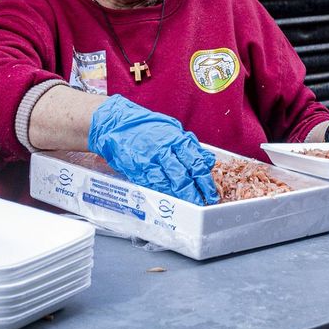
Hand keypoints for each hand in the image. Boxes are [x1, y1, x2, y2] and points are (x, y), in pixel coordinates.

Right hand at [87, 96, 218, 205]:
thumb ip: (189, 145)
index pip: (196, 162)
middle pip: (184, 175)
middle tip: (203, 204)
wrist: (116, 123)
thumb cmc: (146, 127)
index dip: (205, 180)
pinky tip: (170, 201)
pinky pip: (152, 183)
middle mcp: (164, 149)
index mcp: (176, 138)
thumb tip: (206, 159)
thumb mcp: (172, 129)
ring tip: (190, 206)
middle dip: (195, 192)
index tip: (211, 192)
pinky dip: (162, 193)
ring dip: (181, 196)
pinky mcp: (137, 167)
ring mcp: (150, 159)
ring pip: (169, 182)